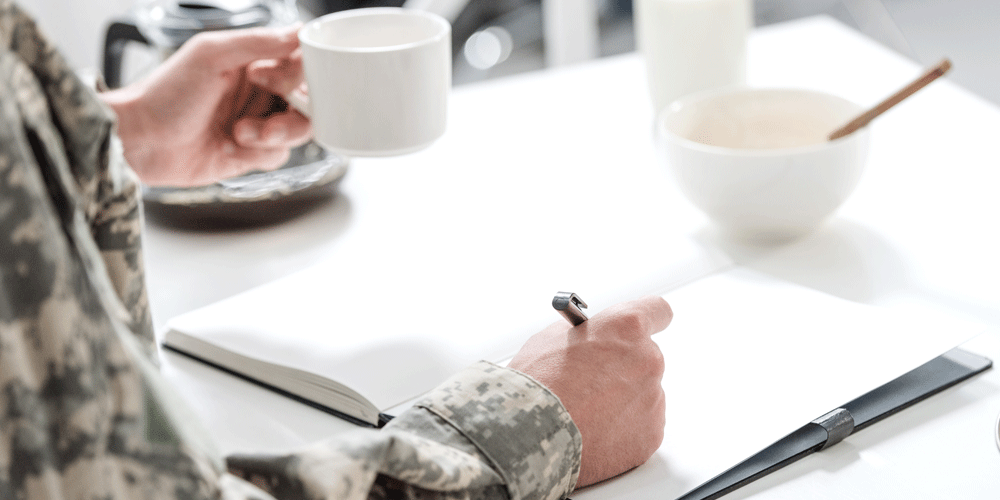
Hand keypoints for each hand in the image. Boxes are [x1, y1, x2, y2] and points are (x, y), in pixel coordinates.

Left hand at [99, 25, 311, 186]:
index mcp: (252, 60)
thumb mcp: (210, 55)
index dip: (298, 75)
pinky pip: (279, 155)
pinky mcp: (252, 153)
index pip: (301, 61)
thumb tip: (299, 31)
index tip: (274, 81)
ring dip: (275, 135)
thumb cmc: (165, 94)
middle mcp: (259, 90)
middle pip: (309, 100)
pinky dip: (259, 154)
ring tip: (241, 133)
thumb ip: (257, 41)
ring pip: (299, 130)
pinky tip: (230, 147)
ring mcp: (257, 122)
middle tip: (267, 117)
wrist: (141, 141)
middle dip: (293, 112)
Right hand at [508, 295, 671, 487]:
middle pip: (645, 359)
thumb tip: (589, 340)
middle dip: (623, 368)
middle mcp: (648, 360)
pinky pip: (641, 428)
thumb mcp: (551, 339)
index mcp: (627, 328)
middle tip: (593, 383)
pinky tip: (595, 433)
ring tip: (587, 414)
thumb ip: (582, 334)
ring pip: (642, 396)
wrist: (532, 434)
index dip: (649, 318)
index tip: (640, 329)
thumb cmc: (538, 383)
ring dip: (621, 402)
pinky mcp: (651, 434)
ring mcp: (654, 399)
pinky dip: (622, 431)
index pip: (658, 311)